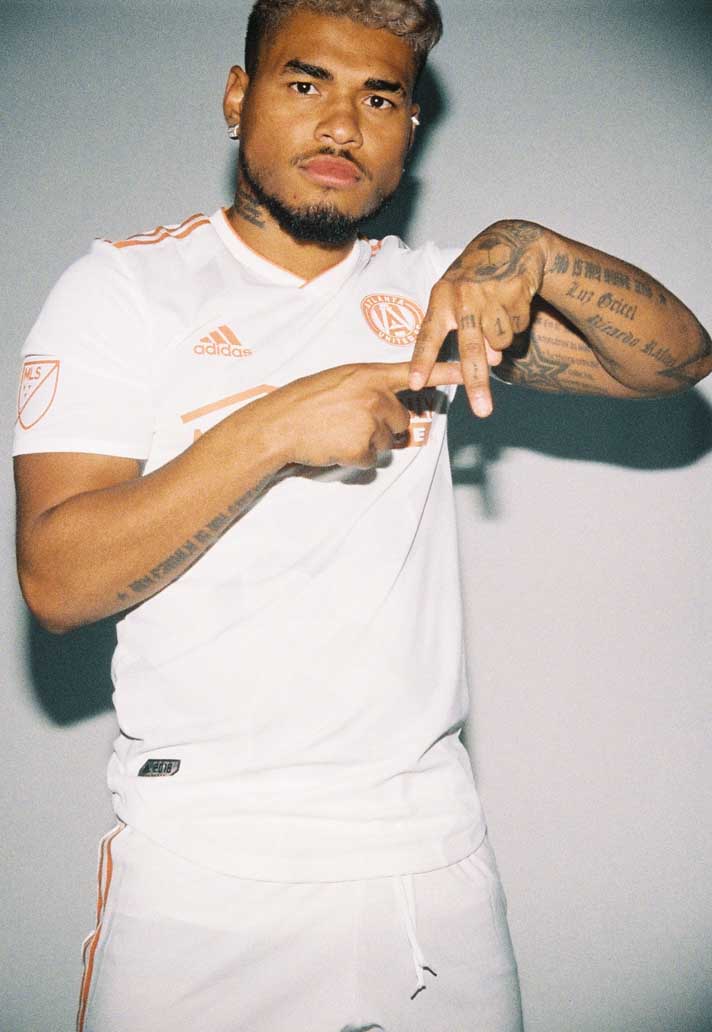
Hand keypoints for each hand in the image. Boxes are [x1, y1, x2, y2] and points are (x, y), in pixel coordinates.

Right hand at [270, 361, 461, 468]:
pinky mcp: (360, 446)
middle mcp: (374, 395)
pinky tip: (334, 446)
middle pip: (401, 420)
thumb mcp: (338, 380)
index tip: (480, 367)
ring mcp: (369, 421)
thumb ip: (367, 386)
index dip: (449, 370)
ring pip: (387, 442)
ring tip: (338, 433)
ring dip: (366, 443)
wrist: (277, 424)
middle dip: (382, 427)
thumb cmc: (303, 402)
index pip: (416, 371)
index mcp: (368, 374)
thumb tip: (386, 404)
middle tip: (350, 423)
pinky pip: (371, 460)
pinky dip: (354, 459)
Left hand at [408, 220, 549, 415]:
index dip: (422, 361)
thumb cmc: (476, 279)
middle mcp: (463, 296)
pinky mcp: (516, 291)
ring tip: (497, 314)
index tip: (414, 383)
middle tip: (482, 412)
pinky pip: (519, 328)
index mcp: (441, 298)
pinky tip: (513, 303)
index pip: (428, 335)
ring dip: (502, 338)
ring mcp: (491, 293)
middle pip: (470, 348)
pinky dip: (518, 323)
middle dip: (476, 383)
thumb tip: (492, 359)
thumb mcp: (457, 299)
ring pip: (500, 342)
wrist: (512, 241)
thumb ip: (467, 333)